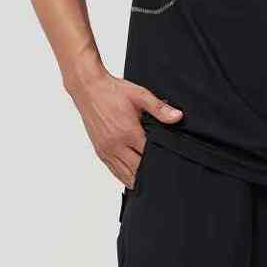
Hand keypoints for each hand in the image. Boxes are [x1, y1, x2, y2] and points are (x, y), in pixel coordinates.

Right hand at [66, 68, 183, 187]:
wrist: (89, 89)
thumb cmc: (112, 91)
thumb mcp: (140, 95)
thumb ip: (159, 108)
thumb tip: (177, 116)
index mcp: (127, 132)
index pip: (149, 155)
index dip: (161, 157)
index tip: (170, 158)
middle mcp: (115, 145)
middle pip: (138, 170)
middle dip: (151, 170)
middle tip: (163, 170)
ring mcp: (106, 151)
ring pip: (125, 176)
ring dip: (138, 177)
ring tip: (151, 176)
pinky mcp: (100, 152)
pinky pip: (114, 172)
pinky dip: (125, 176)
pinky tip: (134, 175)